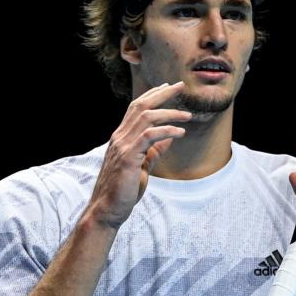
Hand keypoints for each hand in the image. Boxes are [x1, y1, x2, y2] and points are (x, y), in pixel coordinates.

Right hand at [87, 82, 190, 228]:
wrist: (108, 209)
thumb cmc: (124, 190)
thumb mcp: (143, 166)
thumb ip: (154, 151)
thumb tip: (171, 137)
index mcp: (122, 137)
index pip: (136, 108)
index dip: (152, 96)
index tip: (167, 87)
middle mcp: (120, 137)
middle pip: (141, 106)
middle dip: (161, 94)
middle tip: (179, 86)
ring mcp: (122, 146)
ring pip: (146, 118)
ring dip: (169, 113)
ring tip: (187, 115)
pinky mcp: (128, 157)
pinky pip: (149, 136)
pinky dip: (167, 131)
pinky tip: (180, 132)